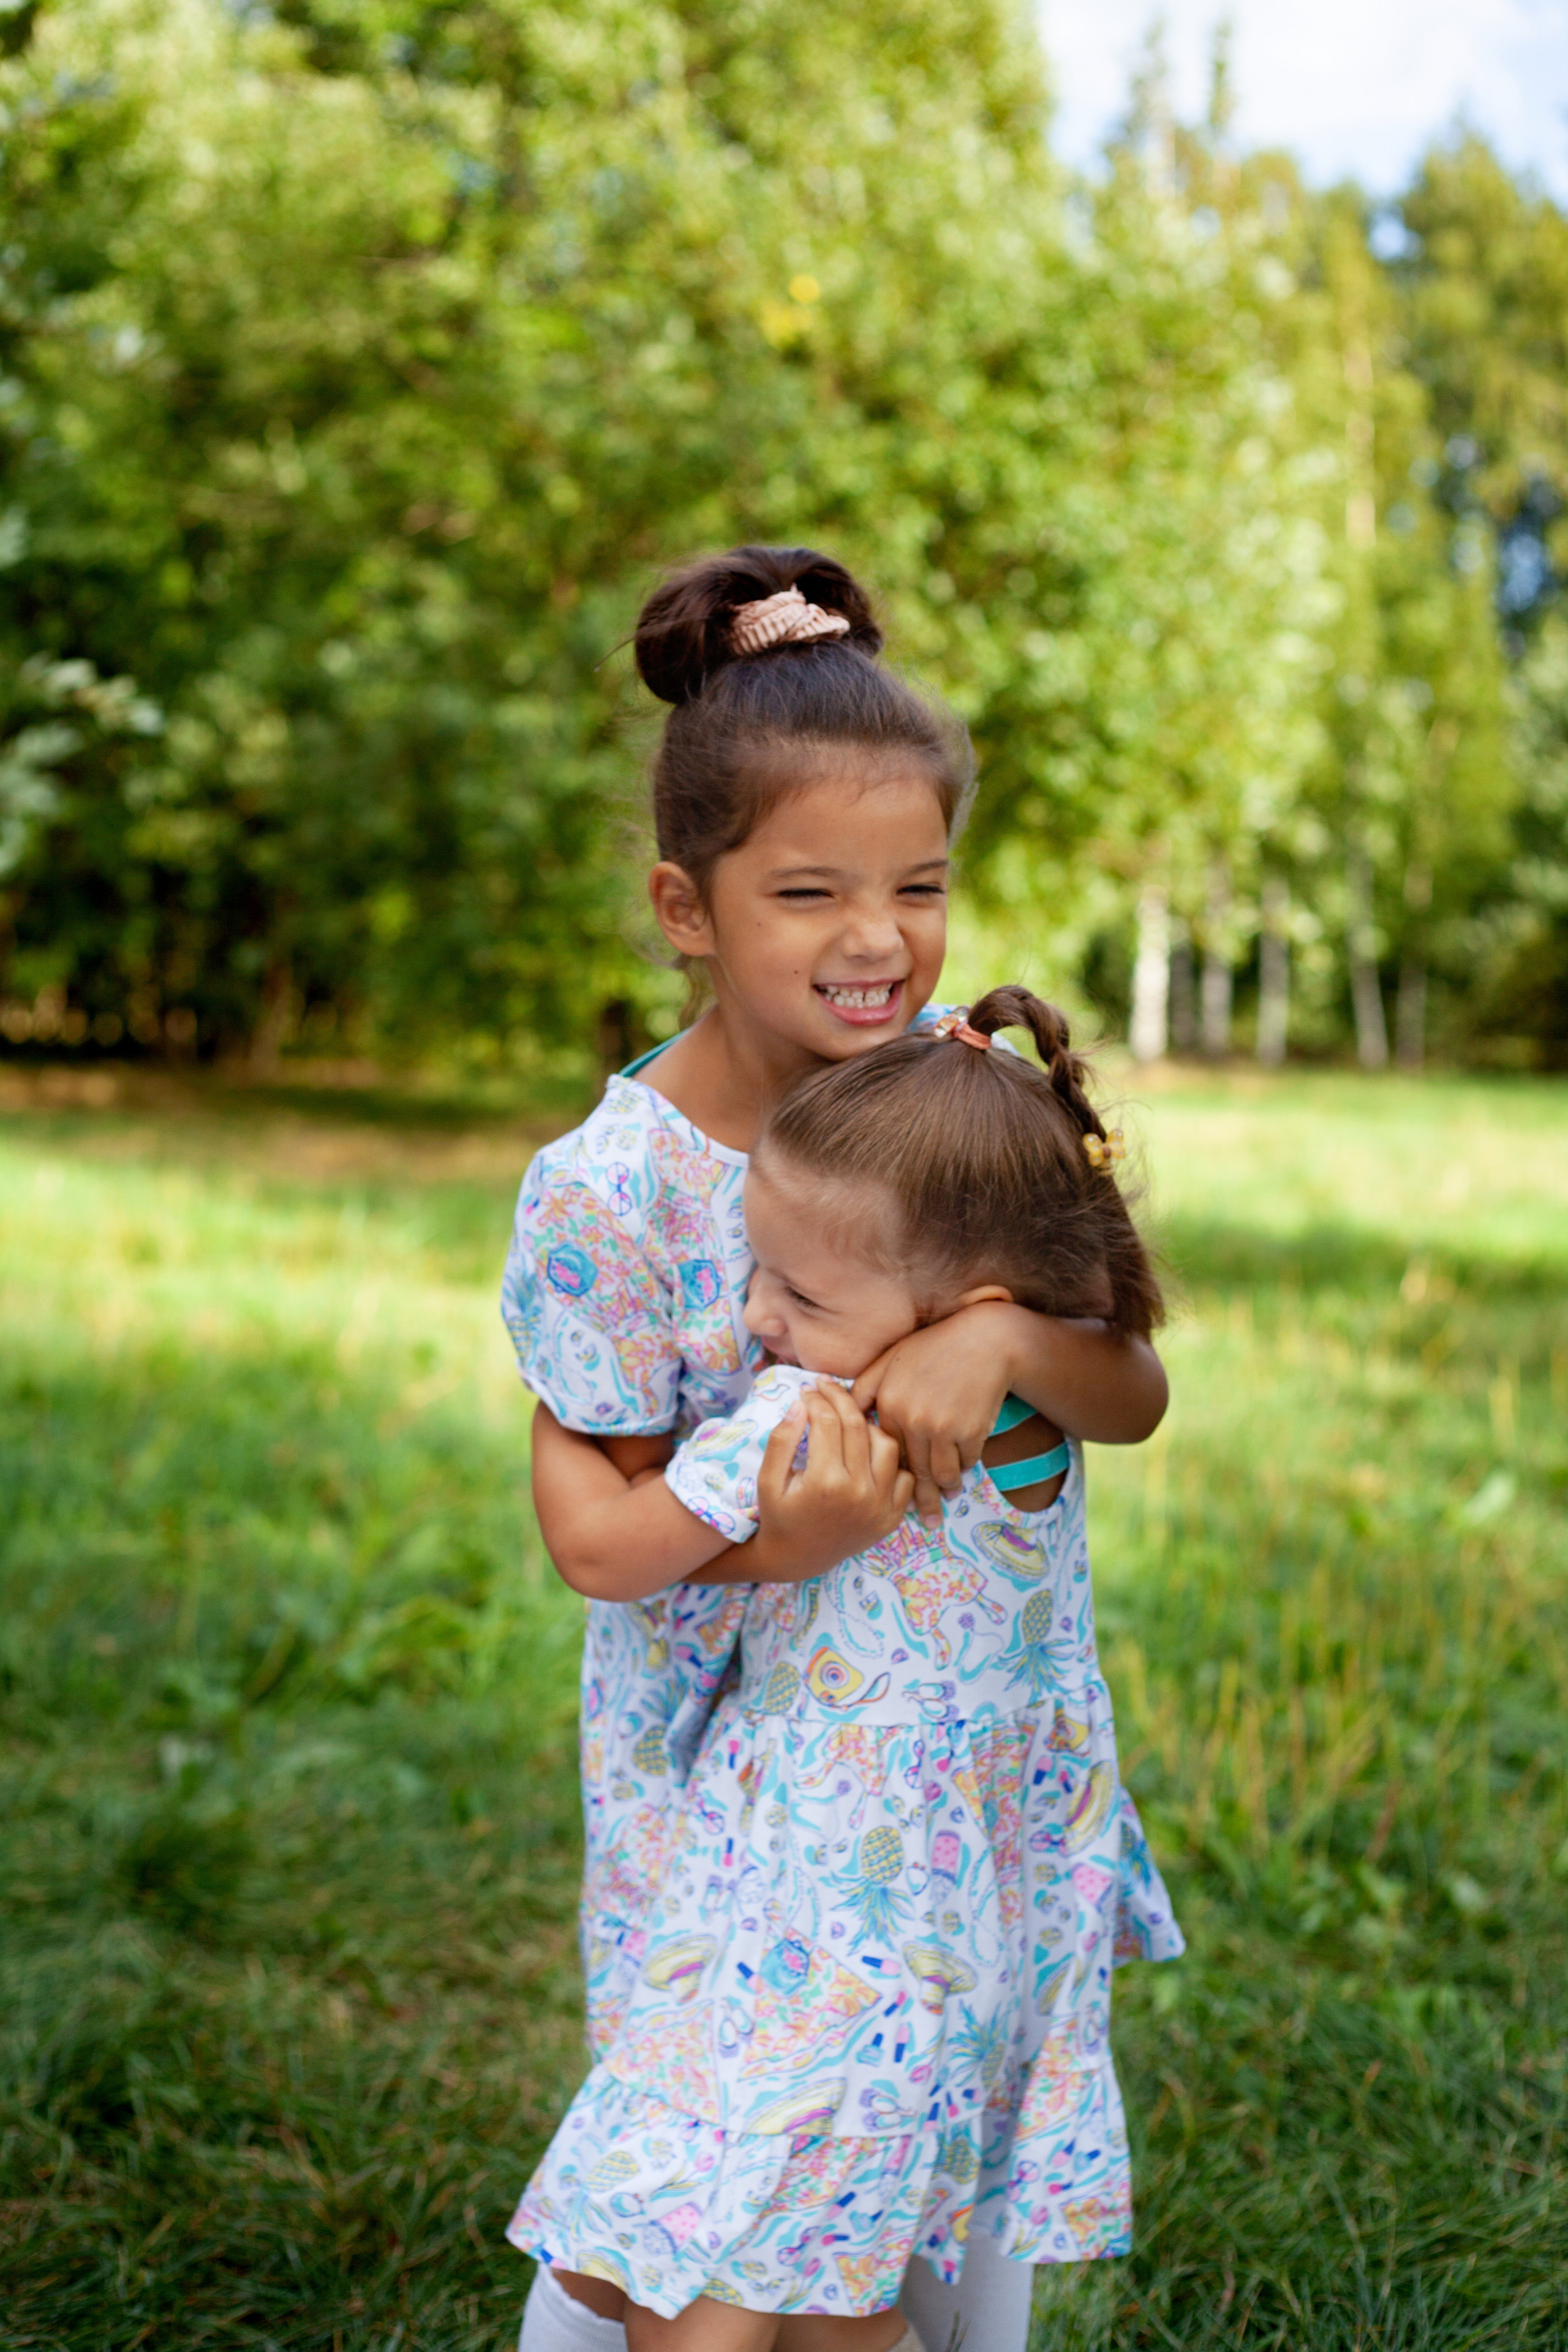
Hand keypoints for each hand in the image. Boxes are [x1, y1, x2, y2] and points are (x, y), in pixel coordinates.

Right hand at [749, 1382, 914, 1583]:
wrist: (797, 1559)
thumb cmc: (779, 1517)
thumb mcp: (768, 1479)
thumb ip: (782, 1440)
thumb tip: (802, 1403)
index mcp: (825, 1482)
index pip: (827, 1421)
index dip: (816, 1398)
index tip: (807, 1389)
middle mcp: (859, 1492)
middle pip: (857, 1426)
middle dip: (839, 1398)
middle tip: (826, 1387)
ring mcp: (880, 1506)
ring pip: (886, 1444)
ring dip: (867, 1425)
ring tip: (848, 1421)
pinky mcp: (891, 1517)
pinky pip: (904, 1476)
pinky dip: (889, 1460)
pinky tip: (868, 1453)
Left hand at [852, 1302, 1020, 1524]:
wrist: (983, 1340)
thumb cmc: (933, 1348)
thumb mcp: (890, 1361)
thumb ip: (863, 1388)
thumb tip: (835, 1407)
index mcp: (888, 1404)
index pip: (884, 1452)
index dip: (887, 1474)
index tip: (885, 1495)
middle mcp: (911, 1420)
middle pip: (912, 1472)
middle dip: (921, 1499)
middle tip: (926, 1521)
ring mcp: (941, 1428)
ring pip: (940, 1475)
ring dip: (944, 1490)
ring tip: (945, 1500)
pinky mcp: (969, 1432)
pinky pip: (964, 1463)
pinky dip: (963, 1469)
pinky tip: (962, 1475)